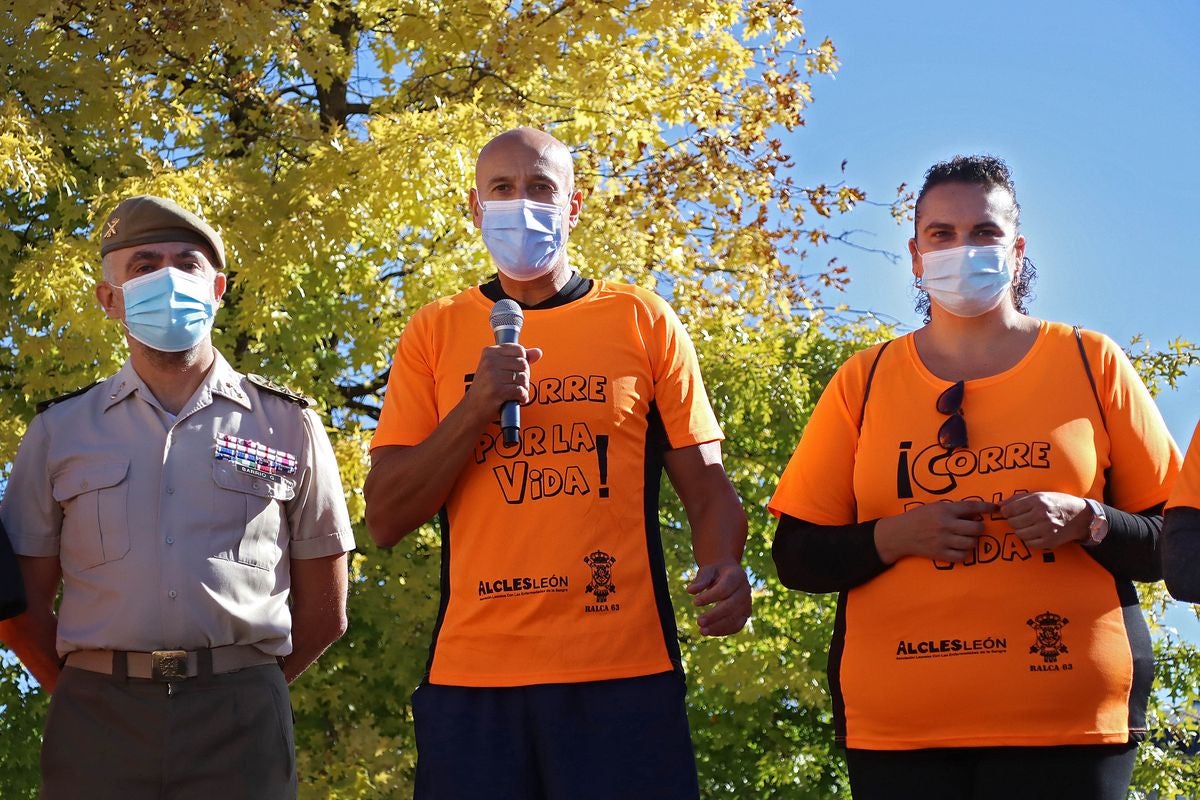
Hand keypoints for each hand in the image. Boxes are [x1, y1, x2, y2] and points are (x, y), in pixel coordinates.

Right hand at [463, 343, 543, 424]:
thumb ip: (518, 358)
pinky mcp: (497, 391)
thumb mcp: (499, 368)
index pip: (519, 350)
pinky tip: (516, 399)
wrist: (472, 409)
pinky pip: (520, 391)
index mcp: (490, 352)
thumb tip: (538, 352)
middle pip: (523, 364)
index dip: (523, 361)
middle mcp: (490, 362)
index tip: (516, 370)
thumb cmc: (486, 388)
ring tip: (515, 392)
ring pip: (523, 378)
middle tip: (516, 384)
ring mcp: (492, 376)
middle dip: (524, 376)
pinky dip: (522, 397)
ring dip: (524, 388)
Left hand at [687, 560, 750, 635]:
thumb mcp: (707, 570)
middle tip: (698, 622)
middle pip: (731, 606)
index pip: (724, 589)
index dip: (710, 597)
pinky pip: (737, 626)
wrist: (729, 574)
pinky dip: (724, 631)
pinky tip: (710, 632)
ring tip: (702, 631)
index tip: (694, 602)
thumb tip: (690, 591)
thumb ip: (700, 580)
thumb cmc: (715, 572)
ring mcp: (747, 603)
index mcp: (737, 575)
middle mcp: (745, 589)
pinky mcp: (746, 614)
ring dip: (718, 626)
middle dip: (714, 615)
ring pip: (735, 618)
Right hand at [874, 500, 995, 563]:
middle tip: (974, 528)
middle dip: (979, 528)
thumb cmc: (918, 518)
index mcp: (944, 510)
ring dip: (972, 540)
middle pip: (976, 528)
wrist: (899, 534)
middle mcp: (946, 524)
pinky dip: (964, 553)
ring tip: (966, 538)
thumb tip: (975, 514)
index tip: (995, 508)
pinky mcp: (940, 554)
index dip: (986, 508)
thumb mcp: (934, 507)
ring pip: (971, 543)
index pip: (971, 507)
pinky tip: (959, 549)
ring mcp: (943, 540)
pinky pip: (962, 556)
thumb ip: (953, 509)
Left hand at [1000, 492, 1087, 549]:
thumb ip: (1018, 499)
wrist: (1081, 516)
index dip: (1006, 512)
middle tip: (1021, 519)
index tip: (1008, 512)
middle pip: (1013, 522)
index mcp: (1038, 500)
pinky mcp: (1050, 541)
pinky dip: (1029, 539)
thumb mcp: (1040, 494)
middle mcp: (1042, 514)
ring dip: (1020, 530)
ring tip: (1028, 526)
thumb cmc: (1058, 503)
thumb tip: (999, 505)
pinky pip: (1029, 543)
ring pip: (1019, 533)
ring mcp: (1046, 529)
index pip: (1010, 509)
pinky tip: (1035, 533)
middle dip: (1013, 521)